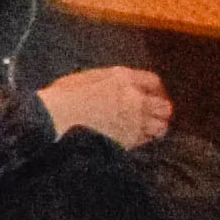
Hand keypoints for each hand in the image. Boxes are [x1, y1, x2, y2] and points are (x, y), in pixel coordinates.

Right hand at [40, 66, 172, 146]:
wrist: (55, 120)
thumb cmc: (63, 97)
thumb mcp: (86, 78)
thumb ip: (108, 81)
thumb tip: (116, 86)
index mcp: (124, 79)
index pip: (153, 81)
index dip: (155, 89)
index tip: (151, 95)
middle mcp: (135, 99)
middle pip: (164, 106)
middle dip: (160, 111)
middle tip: (152, 115)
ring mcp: (134, 122)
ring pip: (160, 127)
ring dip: (155, 128)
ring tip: (147, 130)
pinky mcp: (129, 141)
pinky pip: (146, 141)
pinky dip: (143, 140)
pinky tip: (133, 139)